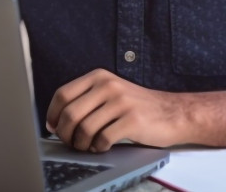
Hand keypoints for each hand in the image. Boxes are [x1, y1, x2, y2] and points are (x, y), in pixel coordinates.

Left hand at [45, 69, 187, 152]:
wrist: (173, 112)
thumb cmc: (137, 107)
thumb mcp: (111, 92)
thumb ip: (85, 100)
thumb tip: (55, 122)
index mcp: (99, 77)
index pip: (62, 94)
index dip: (52, 114)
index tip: (53, 128)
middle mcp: (108, 86)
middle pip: (70, 114)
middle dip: (65, 134)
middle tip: (70, 143)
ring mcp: (121, 102)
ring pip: (84, 129)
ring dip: (82, 144)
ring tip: (88, 146)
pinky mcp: (132, 120)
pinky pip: (103, 139)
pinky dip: (99, 148)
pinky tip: (103, 147)